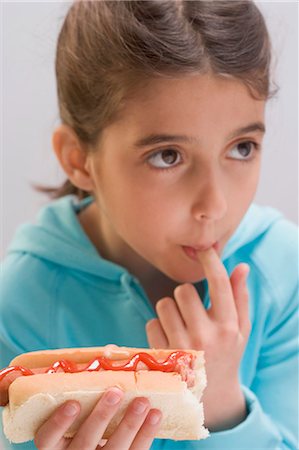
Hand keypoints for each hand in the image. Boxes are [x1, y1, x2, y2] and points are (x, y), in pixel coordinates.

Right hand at [34, 387, 161, 449]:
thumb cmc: (82, 418)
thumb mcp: (74, 409)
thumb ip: (85, 387)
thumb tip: (112, 351)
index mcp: (54, 444)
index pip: (47, 438)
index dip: (58, 423)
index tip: (72, 404)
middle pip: (85, 442)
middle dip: (102, 416)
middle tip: (115, 392)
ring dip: (130, 424)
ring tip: (142, 401)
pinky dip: (146, 434)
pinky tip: (155, 415)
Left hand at [146, 248, 249, 430]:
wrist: (211, 396)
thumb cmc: (227, 353)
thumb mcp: (240, 329)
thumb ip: (240, 297)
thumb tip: (241, 266)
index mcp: (229, 326)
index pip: (219, 283)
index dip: (210, 261)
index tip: (204, 251)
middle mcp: (206, 336)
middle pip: (183, 291)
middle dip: (185, 296)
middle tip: (190, 310)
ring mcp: (182, 347)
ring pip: (164, 304)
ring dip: (169, 311)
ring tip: (180, 326)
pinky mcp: (162, 356)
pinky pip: (151, 323)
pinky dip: (157, 327)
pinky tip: (169, 340)